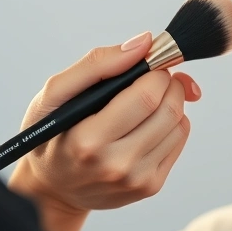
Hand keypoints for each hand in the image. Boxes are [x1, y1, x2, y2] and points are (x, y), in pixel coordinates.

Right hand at [8, 32, 199, 226]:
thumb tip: (144, 43)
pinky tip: (148, 121)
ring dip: (171, 101)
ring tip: (147, 98)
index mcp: (88, 141)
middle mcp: (115, 165)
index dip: (154, 71)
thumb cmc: (52, 133)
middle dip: (168, 83)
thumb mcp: (54, 94)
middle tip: (152, 76)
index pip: (146, 96)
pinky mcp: (150, 187)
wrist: (53, 186)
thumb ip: (97, 64)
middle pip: (169, 110)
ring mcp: (136, 180)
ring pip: (179, 123)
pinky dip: (171, 122)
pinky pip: (179, 140)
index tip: (147, 63)